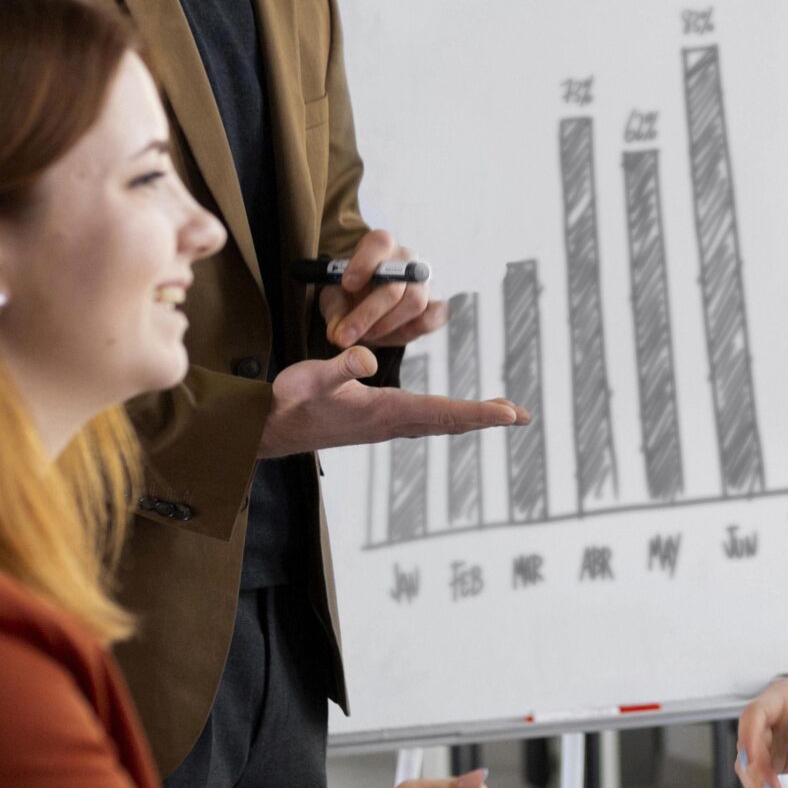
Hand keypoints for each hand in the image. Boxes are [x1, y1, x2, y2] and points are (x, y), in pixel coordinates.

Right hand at [259, 346, 530, 457]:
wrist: (264, 430)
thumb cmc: (285, 402)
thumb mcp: (309, 377)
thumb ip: (339, 366)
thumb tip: (368, 357)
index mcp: (382, 413)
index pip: (441, 413)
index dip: (478, 413)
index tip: (510, 414)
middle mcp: (389, 423)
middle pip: (448, 421)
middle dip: (485, 417)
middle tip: (522, 416)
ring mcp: (383, 426)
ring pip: (437, 422)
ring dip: (469, 418)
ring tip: (501, 414)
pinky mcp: (374, 422)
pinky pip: (423, 420)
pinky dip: (447, 416)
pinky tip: (454, 415)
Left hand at [319, 228, 445, 348]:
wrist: (365, 310)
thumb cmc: (349, 297)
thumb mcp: (334, 300)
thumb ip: (335, 313)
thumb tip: (339, 334)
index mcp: (379, 248)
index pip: (380, 243)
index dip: (365, 263)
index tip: (347, 284)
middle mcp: (406, 262)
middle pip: (395, 283)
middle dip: (368, 313)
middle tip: (346, 335)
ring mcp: (423, 284)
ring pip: (415, 301)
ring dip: (386, 324)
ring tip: (366, 335)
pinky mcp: (434, 306)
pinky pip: (437, 315)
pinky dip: (418, 327)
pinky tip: (396, 334)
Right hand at [735, 679, 787, 787]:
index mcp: (783, 696)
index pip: (754, 714)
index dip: (748, 737)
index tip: (752, 761)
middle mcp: (772, 717)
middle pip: (748, 743)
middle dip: (755, 770)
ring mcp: (773, 739)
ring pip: (750, 764)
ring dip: (756, 785)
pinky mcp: (777, 760)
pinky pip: (761, 777)